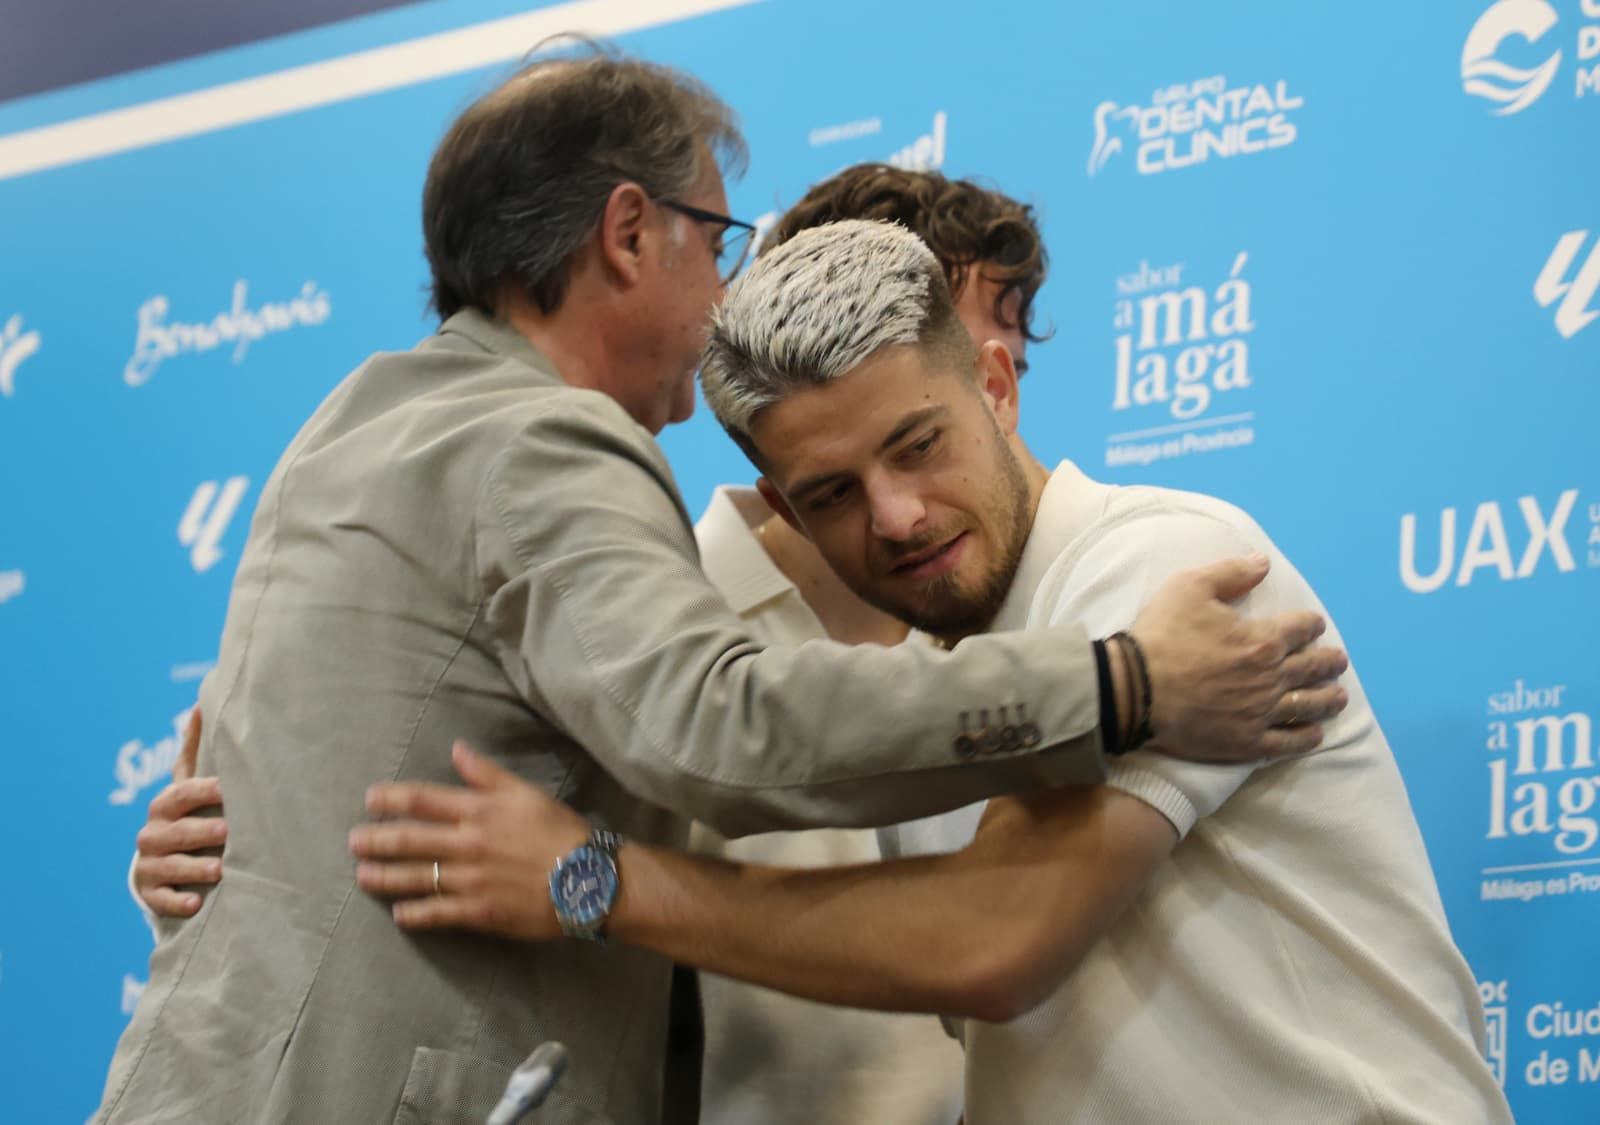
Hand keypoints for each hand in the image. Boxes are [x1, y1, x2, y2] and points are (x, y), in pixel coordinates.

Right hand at [133, 706, 225, 917]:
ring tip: (220, 870)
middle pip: (177, 831)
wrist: (163, 862)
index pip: (183, 793)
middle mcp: (153, 833)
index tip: (230, 788)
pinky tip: (196, 905)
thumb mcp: (190, 785)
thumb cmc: (188, 816)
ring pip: (169, 866)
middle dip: (202, 831)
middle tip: (228, 832)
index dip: (204, 790)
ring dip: (194, 868)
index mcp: (167, 804)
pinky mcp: (149, 892)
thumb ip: (194, 749)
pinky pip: (160, 899)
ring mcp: (150, 864)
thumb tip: (200, 703)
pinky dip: (177, 902)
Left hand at [350, 742, 592, 939]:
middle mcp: (467, 844)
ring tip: (363, 876)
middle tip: (354, 841)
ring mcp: (469, 881)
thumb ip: (486, 773)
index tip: (370, 800)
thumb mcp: (526, 793)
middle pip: (410, 840)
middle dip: (377, 839)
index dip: (392, 799)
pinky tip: (399, 915)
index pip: (423, 800)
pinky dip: (415, 914)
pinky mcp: (478, 912)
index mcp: (478, 811)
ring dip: (385, 877)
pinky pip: (437, 913)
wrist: (588, 880)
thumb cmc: (559, 831)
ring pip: (416, 877)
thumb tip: (456, 750)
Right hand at [1127, 554, 1348, 761]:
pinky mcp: (1246, 742)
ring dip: (1328, 699)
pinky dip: (1305, 737)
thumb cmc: (1162, 635)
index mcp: (1262, 639)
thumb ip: (1230, 573)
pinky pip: (1287, 742)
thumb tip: (1263, 562)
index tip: (1315, 625)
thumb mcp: (1190, 587)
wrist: (1135, 688)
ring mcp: (1261, 713)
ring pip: (1308, 705)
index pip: (1301, 628)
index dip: (1311, 624)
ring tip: (1339, 698)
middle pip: (1312, 667)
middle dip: (1329, 662)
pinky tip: (1315, 734)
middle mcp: (1271, 677)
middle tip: (1338, 661)